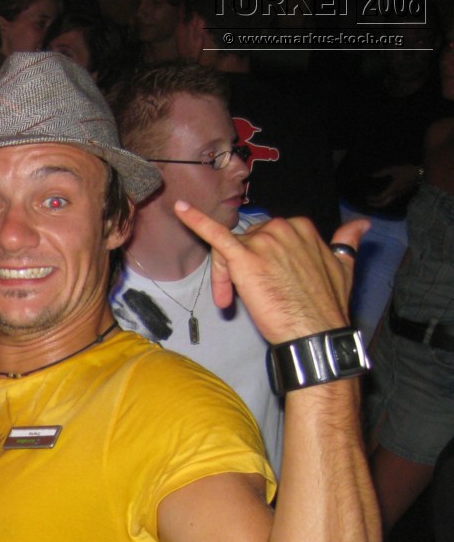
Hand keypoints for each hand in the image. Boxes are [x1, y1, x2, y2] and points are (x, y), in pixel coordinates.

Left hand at [173, 200, 368, 341]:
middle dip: (238, 271)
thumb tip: (361, 225)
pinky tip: (180, 209)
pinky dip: (195, 221)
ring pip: (228, 251)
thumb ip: (347, 242)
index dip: (258, 263)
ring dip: (225, 276)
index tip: (260, 286)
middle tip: (239, 298)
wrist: (314, 331)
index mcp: (300, 227)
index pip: (264, 238)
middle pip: (243, 244)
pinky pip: (215, 234)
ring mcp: (262, 242)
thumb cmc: (326, 305)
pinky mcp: (243, 258)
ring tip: (230, 301)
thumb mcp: (343, 266)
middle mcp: (281, 229)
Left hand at [366, 164, 420, 207]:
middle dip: (375, 205)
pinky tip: (381, 195)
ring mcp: (399, 194)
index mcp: (393, 189)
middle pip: (384, 203)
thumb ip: (383, 172)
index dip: (373, 199)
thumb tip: (373, 175)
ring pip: (388, 202)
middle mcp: (395, 194)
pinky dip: (384, 199)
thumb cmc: (407, 171)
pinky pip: (391, 199)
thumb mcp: (394, 170)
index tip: (367, 197)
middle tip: (368, 203)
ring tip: (373, 200)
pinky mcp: (401, 193)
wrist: (420, 173)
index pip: (381, 198)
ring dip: (380, 203)